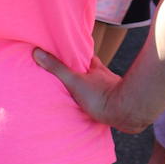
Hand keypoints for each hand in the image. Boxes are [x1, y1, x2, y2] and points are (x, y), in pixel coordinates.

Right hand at [32, 47, 151, 132]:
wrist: (128, 111)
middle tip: (75, 75)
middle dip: (86, 73)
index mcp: (96, 68)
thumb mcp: (74, 81)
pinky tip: (99, 108)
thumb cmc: (101, 95)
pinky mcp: (121, 104)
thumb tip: (36, 52)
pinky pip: (110, 100)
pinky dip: (104, 102)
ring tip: (85, 94)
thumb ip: (57, 68)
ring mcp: (115, 89)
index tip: (70, 55)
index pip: (86, 58)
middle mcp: (107, 76)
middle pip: (94, 71)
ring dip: (96, 88)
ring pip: (103, 85)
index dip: (79, 56)